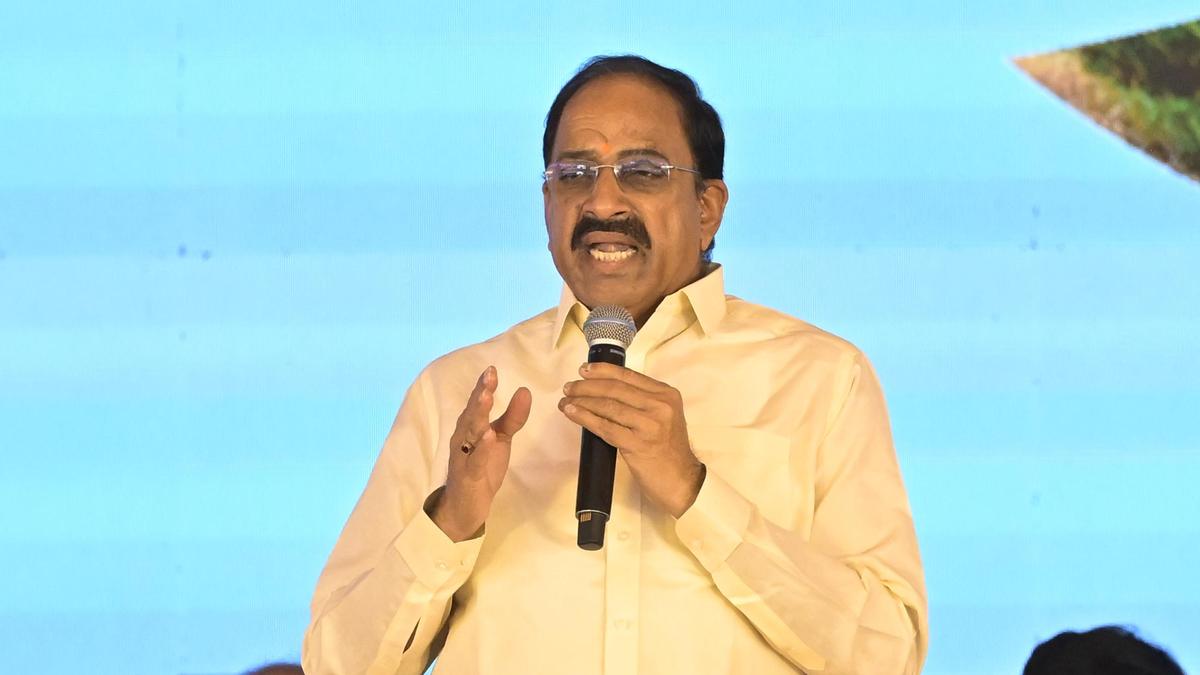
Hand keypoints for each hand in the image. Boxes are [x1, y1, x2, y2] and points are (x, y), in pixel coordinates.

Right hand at [430, 366, 531, 541]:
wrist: (465, 506)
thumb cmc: (482, 467)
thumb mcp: (500, 439)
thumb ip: (512, 417)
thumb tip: (524, 390)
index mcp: (470, 427)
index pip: (477, 403)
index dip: (484, 386)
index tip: (492, 368)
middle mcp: (463, 438)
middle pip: (472, 413)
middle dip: (480, 394)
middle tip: (489, 376)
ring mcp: (463, 456)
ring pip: (469, 433)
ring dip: (478, 415)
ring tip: (487, 398)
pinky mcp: (468, 475)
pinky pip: (474, 460)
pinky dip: (480, 448)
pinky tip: (488, 437)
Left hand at [558, 362, 704, 517]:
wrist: (680, 480)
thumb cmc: (667, 448)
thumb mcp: (662, 416)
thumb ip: (642, 401)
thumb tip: (604, 387)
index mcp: (666, 394)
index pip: (629, 376)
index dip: (603, 371)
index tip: (583, 369)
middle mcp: (660, 405)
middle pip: (615, 389)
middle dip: (587, 386)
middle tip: (568, 387)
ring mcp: (650, 425)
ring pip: (608, 406)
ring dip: (582, 401)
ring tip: (565, 401)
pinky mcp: (638, 444)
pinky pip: (605, 427)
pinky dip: (585, 418)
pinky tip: (572, 414)